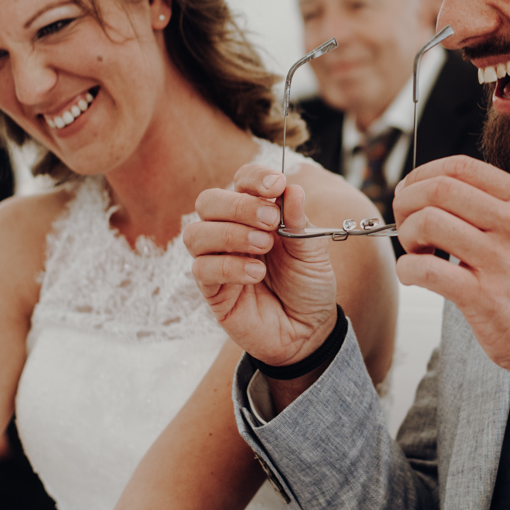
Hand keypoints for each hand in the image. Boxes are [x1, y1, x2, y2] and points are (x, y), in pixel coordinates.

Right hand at [184, 163, 339, 366]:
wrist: (308, 331)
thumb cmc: (308, 286)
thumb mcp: (312, 251)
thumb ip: (299, 222)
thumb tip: (293, 189)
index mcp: (256, 214)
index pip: (241, 181)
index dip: (255, 178)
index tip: (277, 185)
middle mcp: (231, 231)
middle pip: (209, 201)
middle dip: (239, 205)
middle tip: (270, 221)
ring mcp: (217, 260)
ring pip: (196, 233)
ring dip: (231, 234)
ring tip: (264, 247)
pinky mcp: (212, 290)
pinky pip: (202, 269)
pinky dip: (229, 266)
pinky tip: (256, 273)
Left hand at [392, 155, 509, 384]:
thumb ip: (493, 205)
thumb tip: (432, 189)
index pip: (461, 166)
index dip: (423, 174)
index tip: (412, 191)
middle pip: (439, 189)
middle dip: (407, 202)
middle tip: (406, 222)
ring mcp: (500, 260)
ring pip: (429, 222)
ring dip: (407, 235)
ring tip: (417, 251)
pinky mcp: (483, 296)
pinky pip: (426, 269)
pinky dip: (407, 269)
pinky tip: (414, 276)